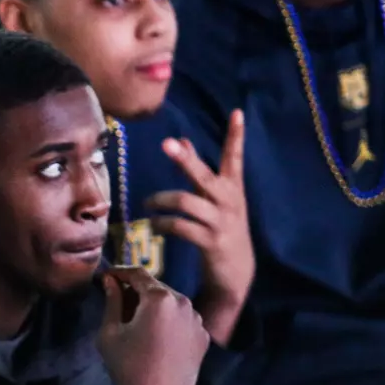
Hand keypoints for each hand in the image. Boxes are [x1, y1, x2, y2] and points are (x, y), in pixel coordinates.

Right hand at [98, 266, 209, 384]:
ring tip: (139, 321)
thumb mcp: (110, 332)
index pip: (138, 274)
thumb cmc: (126, 366)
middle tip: (120, 299)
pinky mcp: (203, 338)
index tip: (108, 276)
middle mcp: (183, 303)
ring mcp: (197, 321)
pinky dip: (170, 322)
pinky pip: (184, 321)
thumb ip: (112, 301)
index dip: (120, 272)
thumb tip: (110, 281)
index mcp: (159, 298)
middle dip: (138, 290)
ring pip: (172, 304)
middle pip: (157, 287)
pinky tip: (157, 338)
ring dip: (155, 306)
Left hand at [146, 110, 250, 345]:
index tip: (237, 112)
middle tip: (166, 143)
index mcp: (233, 188)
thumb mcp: (215, 198)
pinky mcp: (210, 242)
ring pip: (186, 202)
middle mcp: (229, 201)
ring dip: (161, 201)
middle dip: (185, 159)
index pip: (235, 158)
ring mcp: (221, 222)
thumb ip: (198, 171)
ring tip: (148, 204)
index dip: (236, 136)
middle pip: (204, 175)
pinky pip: (180, 227)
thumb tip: (181, 140)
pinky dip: (163, 224)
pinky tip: (154, 224)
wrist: (236, 272)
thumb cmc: (221, 229)